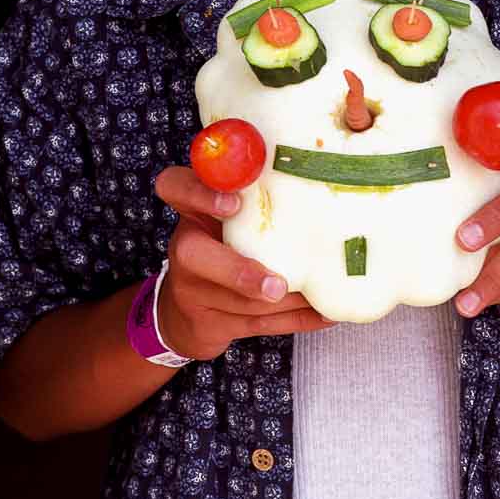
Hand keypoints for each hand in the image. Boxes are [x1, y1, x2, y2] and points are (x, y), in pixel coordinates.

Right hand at [153, 165, 337, 361]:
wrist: (184, 312)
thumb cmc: (223, 246)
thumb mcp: (229, 216)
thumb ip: (260, 196)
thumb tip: (324, 173)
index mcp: (192, 211)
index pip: (175, 186)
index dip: (200, 194)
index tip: (235, 203)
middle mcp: (184, 247)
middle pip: (195, 256)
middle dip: (240, 273)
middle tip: (278, 285)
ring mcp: (191, 291)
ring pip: (239, 300)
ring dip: (287, 301)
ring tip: (323, 294)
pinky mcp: (209, 324)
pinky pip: (257, 325)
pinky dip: (297, 320)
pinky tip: (325, 313)